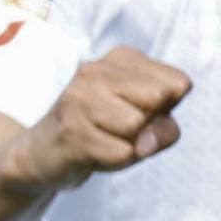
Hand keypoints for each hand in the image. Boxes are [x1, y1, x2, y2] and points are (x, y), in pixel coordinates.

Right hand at [1, 49, 191, 190]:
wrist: (42, 153)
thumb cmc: (102, 133)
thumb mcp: (144, 125)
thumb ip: (164, 127)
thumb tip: (149, 139)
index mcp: (121, 59)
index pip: (179, 82)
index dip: (167, 109)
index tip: (137, 111)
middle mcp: (97, 70)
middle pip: (159, 97)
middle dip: (148, 122)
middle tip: (119, 128)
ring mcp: (80, 98)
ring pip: (137, 124)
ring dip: (129, 143)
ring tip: (104, 139)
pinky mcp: (72, 130)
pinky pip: (121, 152)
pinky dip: (114, 161)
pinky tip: (93, 152)